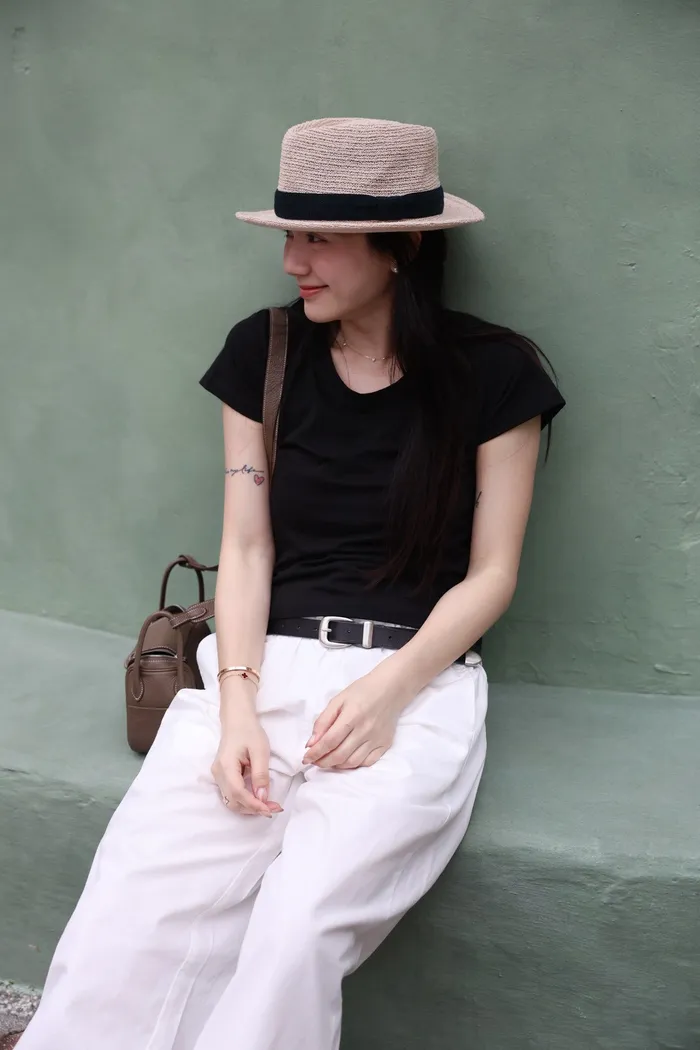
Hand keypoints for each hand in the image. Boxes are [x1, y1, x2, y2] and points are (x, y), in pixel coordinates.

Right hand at [212, 696, 282, 816]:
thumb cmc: (249, 731)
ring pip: (231, 801)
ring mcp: (218, 776)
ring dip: (249, 807)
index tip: (270, 810)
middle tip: (274, 808)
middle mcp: (218, 774)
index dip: (254, 805)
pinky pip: (232, 794)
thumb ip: (261, 775)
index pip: (238, 793)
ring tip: (268, 805)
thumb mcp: (260, 750)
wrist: (237, 720)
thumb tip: (262, 798)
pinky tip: (258, 798)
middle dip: (253, 809)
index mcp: (226, 766)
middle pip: (233, 801)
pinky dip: (245, 800)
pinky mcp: (222, 776)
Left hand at [302, 669, 407, 770]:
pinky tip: (345, 759)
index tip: (306, 758)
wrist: (390, 689)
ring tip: (327, 761)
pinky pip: (367, 762)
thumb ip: (323, 721)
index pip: (329, 741)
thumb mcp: (338, 700)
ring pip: (352, 762)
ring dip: (336, 765)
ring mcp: (377, 739)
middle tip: (314, 761)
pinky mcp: (385, 744)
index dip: (315, 753)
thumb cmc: (362, 691)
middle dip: (322, 762)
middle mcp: (365, 730)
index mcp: (352, 716)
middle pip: (339, 755)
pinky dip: (353, 765)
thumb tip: (311, 743)